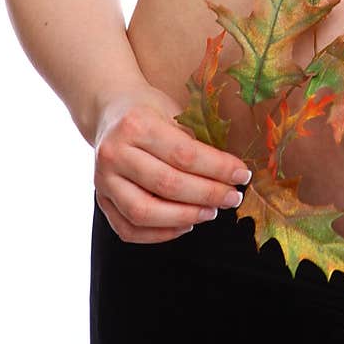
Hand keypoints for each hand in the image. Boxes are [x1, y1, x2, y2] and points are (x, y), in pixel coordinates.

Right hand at [93, 85, 252, 243]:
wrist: (109, 112)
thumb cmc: (148, 110)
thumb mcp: (171, 110)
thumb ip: (194, 139)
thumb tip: (230, 171)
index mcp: (136, 125)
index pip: (184, 155)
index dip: (218, 168)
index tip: (242, 175)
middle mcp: (114, 153)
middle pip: (167, 185)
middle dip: (207, 195)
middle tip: (233, 197)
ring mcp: (103, 180)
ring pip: (144, 212)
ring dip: (184, 217)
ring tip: (211, 212)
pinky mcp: (101, 200)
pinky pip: (129, 229)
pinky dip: (159, 234)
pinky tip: (185, 225)